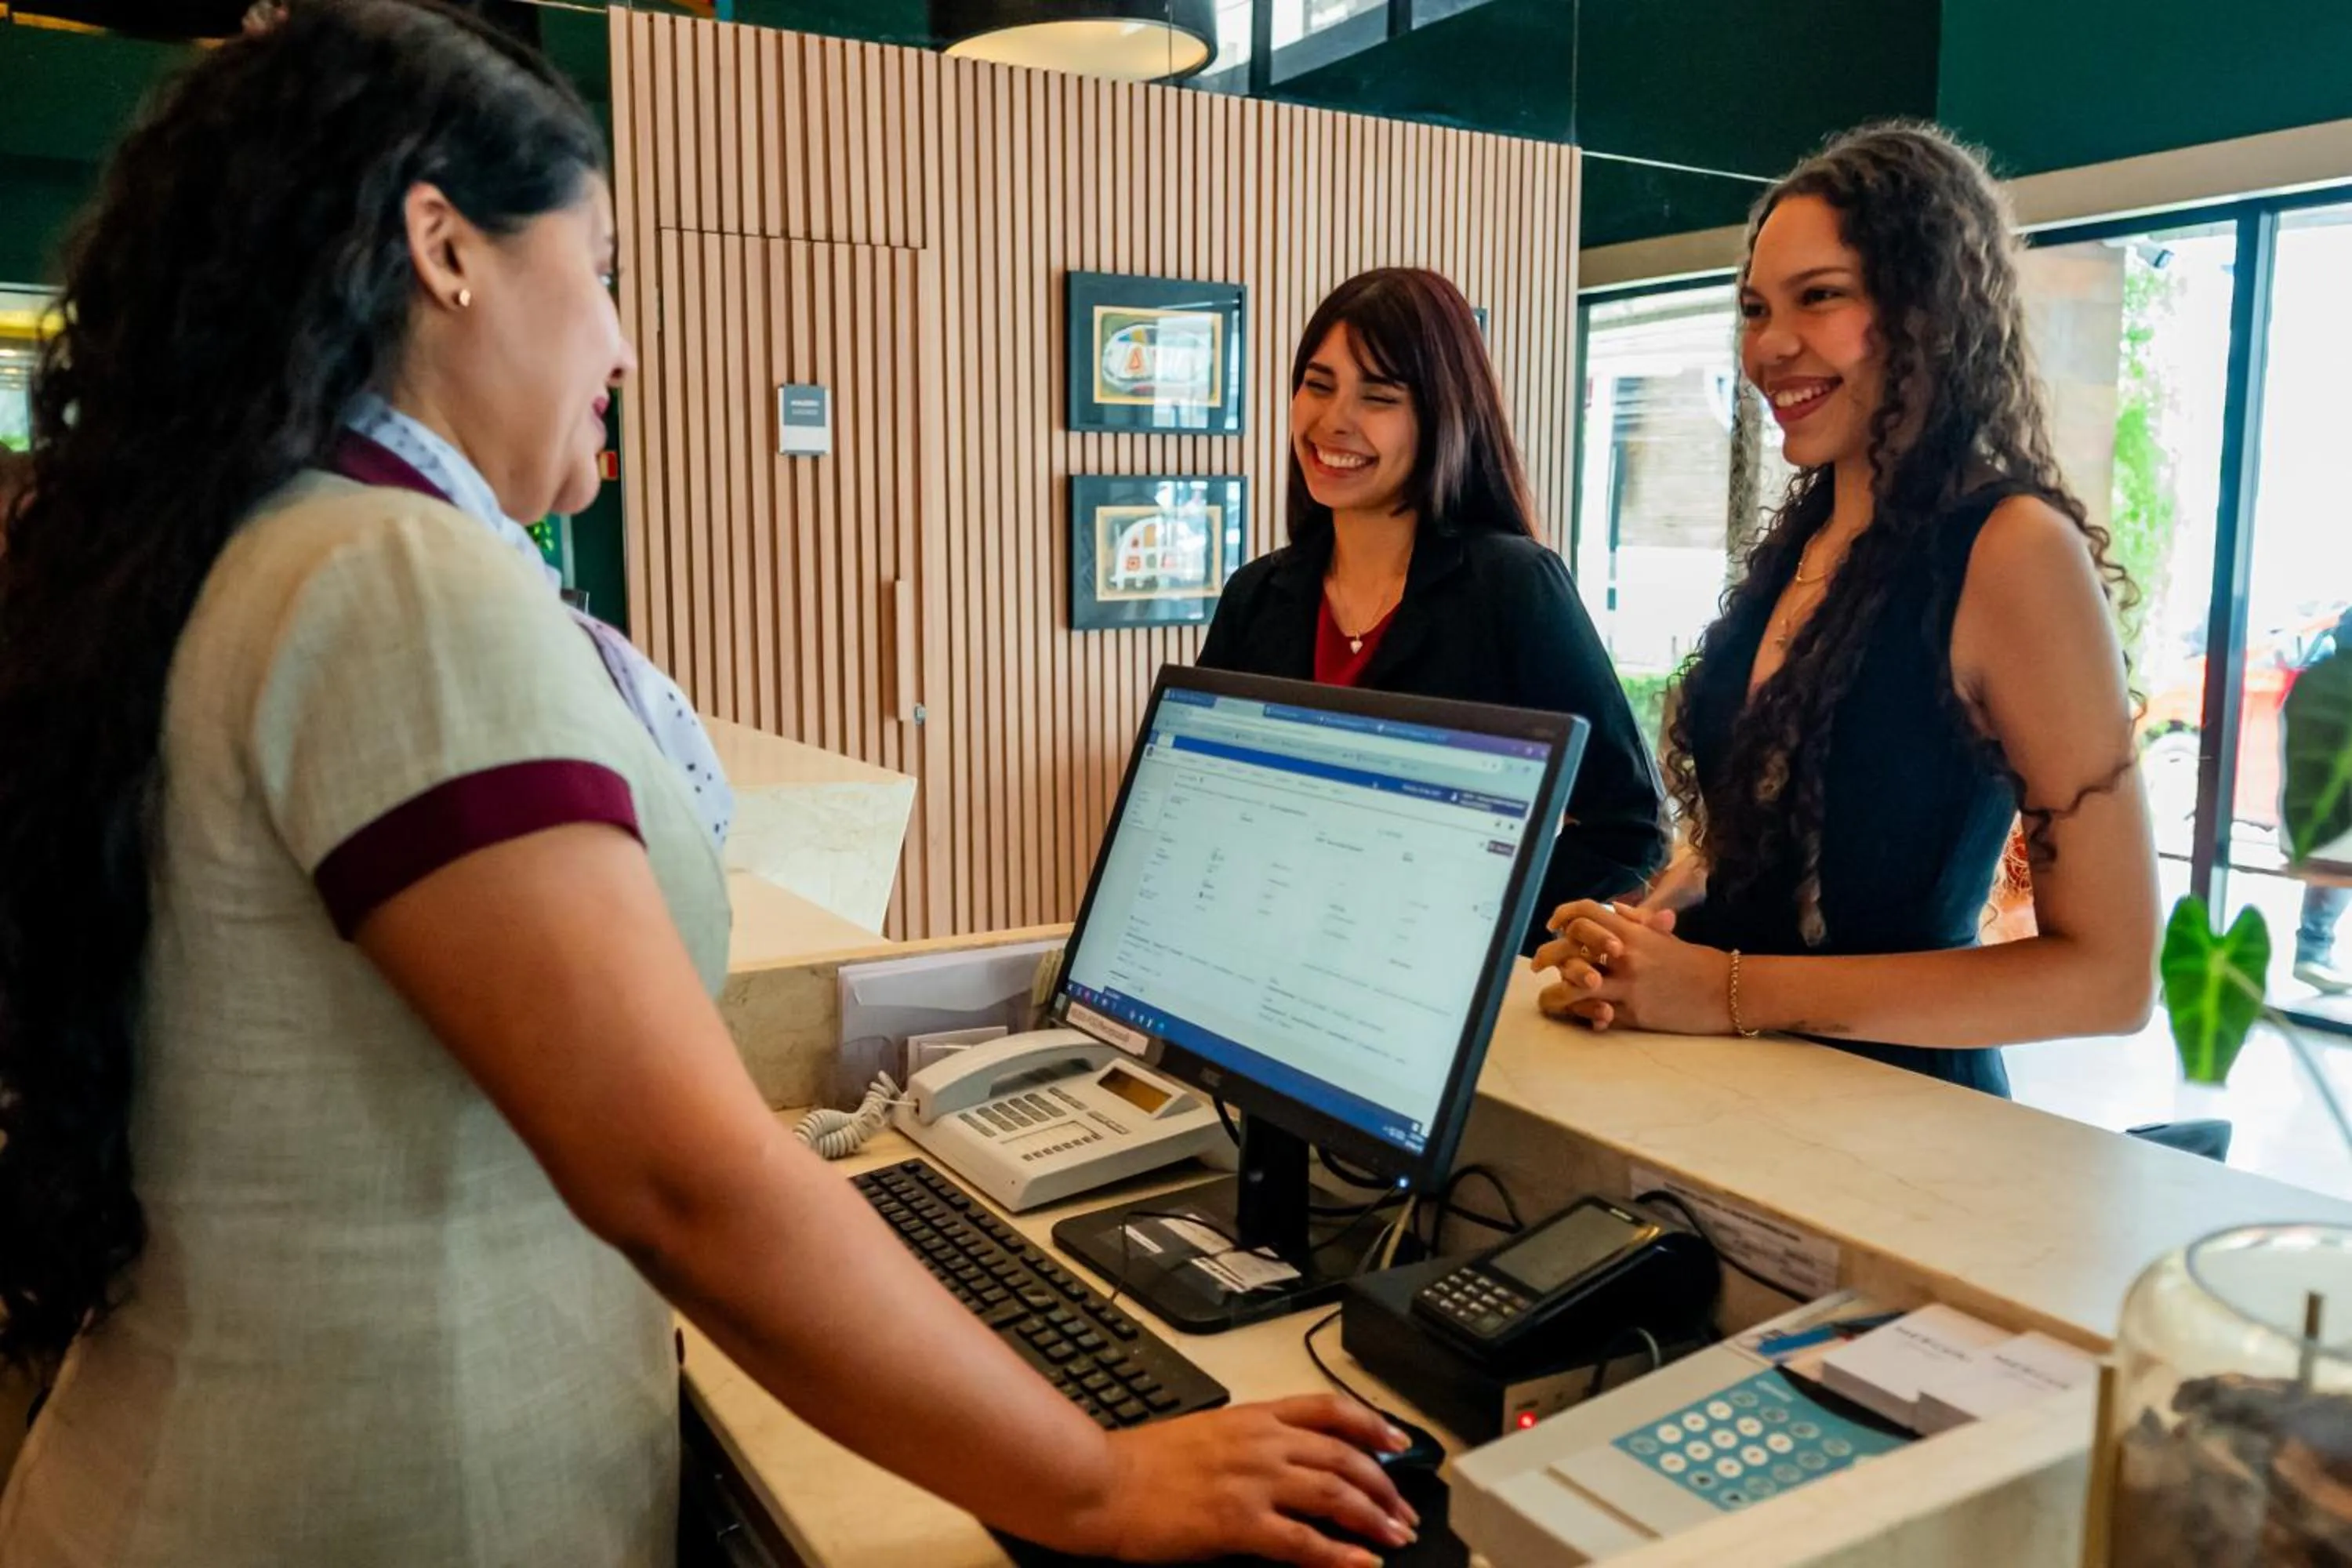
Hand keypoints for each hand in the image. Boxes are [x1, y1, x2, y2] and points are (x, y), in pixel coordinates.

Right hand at [1057, 1395, 1419, 1567]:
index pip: (1330, 1408)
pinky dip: (1338, 1554)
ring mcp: (1252, 1480)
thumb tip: (1290, 1463)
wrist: (1103, 1481)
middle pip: (1345, 1455)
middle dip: (1385, 1485)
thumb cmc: (1146, 1462)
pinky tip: (1361, 1563)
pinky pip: (1302, 1540)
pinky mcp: (1238, 1522)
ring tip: (1396, 1537)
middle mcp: (1262, 1442)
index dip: (1374, 1424)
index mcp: (1255, 1416)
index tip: (1400, 1442)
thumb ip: (1253, 1442)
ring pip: (1334, 1493)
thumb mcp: (1210, 1433)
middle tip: (1405, 1511)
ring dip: (1373, 1517)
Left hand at [1530, 898, 1734, 1034]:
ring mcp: (1627, 988)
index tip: (1553, 923)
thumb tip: (1610, 910)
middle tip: (1538, 963)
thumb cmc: (1695, 962)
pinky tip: (1584, 1015)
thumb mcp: (1664, 936)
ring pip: (1572, 988)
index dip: (1563, 913)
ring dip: (1556, 992)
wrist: (1727, 992)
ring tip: (1553, 995)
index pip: (1586, 912)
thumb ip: (1634, 922)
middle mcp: (1626, 957)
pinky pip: (1595, 1015)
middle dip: (1546, 955)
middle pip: (1569, 949)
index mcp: (1633, 933)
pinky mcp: (1633, 1016)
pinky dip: (1584, 1015)